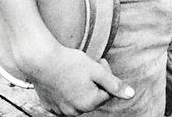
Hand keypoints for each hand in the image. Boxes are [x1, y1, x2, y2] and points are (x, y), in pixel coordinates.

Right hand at [17, 41, 133, 115]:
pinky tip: (62, 79)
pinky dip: (66, 91)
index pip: (107, 91)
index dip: (104, 75)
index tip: (97, 62)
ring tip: (74, 72)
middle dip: (93, 82)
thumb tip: (131, 95)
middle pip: (93, 96)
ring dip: (80, 87)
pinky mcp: (49, 106)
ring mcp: (60, 111)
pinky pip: (63, 101)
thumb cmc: (70, 63)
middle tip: (86, 66)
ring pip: (78, 99)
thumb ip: (114, 84)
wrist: (40, 60)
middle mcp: (75, 112)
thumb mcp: (96, 70)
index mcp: (89, 103)